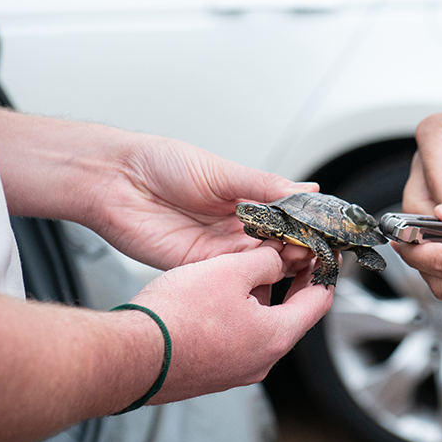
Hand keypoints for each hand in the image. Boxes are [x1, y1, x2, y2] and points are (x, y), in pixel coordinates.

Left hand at [92, 135, 316, 270]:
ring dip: (282, 262)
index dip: (306, 226)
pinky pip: (233, 277)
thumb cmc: (160, 164)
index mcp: (243, 201)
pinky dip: (254, 276)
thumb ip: (266, 185)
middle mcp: (233, 228)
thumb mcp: (223, 171)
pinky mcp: (199, 267)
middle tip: (316, 248)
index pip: (286, 219)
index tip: (326, 230)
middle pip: (278, 246)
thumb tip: (308, 189)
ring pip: (261, 264)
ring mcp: (217, 249)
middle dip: (300, 248)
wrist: (115, 181)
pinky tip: (269, 268)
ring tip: (299, 255)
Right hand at [129, 246, 333, 400]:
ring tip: (247, 270)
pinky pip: (236, 341)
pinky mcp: (211, 374)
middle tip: (288, 256)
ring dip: (260, 298)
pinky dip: (237, 316)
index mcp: (276, 336)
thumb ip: (263, 261)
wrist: (132, 356)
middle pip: (291, 316)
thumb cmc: (176, 318)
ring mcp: (236, 371)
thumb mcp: (229, 271)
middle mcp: (261, 361)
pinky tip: (217, 297)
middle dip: (291, 283)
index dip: (324, 273)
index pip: (318, 302)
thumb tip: (277, 259)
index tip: (324, 257)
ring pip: (261, 327)